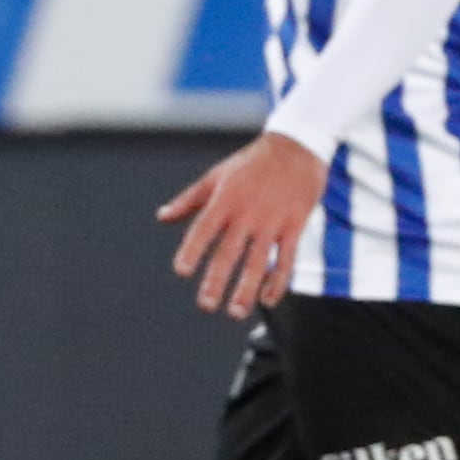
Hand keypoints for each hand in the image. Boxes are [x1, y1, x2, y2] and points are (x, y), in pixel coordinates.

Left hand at [159, 130, 328, 313]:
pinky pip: (286, 259)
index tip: (182, 271)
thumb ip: (189, 200)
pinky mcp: (294, 225)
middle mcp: (247, 212)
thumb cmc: (251, 163)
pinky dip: (278, 281)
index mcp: (224, 199)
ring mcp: (272, 221)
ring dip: (247, 289)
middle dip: (217, 280)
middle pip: (229, 251)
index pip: (204, 228)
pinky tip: (268, 300)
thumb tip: (162, 217)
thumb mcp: (216, 176)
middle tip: (206, 305)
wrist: (297, 147)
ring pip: (258, 261)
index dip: (193, 249)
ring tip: (235, 312)